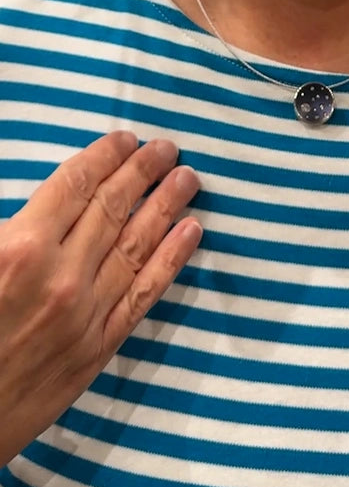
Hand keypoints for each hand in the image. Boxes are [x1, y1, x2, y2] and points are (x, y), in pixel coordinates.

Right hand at [0, 130, 201, 464]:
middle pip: (113, 207)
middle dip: (143, 171)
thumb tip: (48, 197)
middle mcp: (61, 275)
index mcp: (19, 248)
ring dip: (166, 206)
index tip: (125, 138)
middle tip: (168, 148)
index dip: (104, 156)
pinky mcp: (98, 347)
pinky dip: (172, 260)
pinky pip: (144, 294)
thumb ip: (10, 227)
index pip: (75, 184)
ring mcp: (85, 312)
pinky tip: (191, 232)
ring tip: (187, 178)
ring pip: (137, 244)